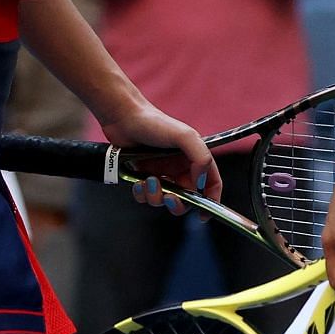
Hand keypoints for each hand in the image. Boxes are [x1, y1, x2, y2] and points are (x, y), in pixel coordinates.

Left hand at [97, 101, 221, 210]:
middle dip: (178, 204)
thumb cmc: (154, 123)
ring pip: (165, 199)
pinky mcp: (144, 176)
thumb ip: (200, 156)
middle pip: (187, 198)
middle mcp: (180, 168)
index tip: (203, 215)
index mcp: (194, 159)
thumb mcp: (184, 135)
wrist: (123, 117)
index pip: (210, 184)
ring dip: (156, 197)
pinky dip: (142, 194)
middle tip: (169, 199)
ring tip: (148, 182)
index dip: (211, 201)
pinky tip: (137, 182)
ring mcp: (162, 173)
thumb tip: (201, 182)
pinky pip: (147, 196)